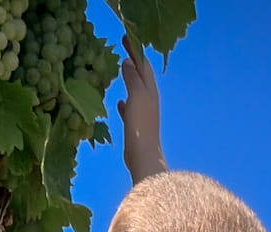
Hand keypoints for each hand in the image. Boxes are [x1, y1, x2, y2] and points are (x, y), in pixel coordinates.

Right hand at [117, 35, 167, 184]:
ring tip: (122, 68)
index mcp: (150, 91)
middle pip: (142, 75)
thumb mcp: (136, 97)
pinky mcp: (138, 126)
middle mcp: (150, 99)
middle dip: (134, 61)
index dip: (135, 50)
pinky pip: (131, 109)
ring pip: (137, 90)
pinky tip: (119, 103)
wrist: (143, 156)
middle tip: (124, 47)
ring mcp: (144, 113)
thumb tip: (128, 62)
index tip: (125, 37)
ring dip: (130, 78)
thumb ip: (132, 79)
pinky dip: (126, 101)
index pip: (143, 65)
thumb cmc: (140, 125)